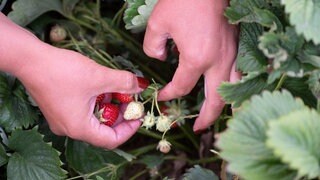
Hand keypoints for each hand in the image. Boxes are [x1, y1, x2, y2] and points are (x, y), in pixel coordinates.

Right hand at [15, 45, 141, 148]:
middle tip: (131, 99)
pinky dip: (97, 102)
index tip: (139, 115)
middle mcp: (70, 129)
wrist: (31, 59)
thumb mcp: (99, 76)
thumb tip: (140, 86)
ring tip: (119, 90)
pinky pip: (84, 112)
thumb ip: (123, 83)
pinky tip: (103, 87)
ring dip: (109, 106)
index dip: (129, 129)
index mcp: (79, 128)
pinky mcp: (59, 109)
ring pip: (94, 119)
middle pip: (103, 129)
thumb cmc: (62, 71)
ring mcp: (63, 120)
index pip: (111, 140)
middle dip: (121, 115)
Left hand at [143, 0, 239, 130]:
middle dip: (207, 117)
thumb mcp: (158, 23)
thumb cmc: (183, 0)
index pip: (181, 87)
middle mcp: (219, 61)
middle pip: (216, 100)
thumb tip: (161, 57)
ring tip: (218, 116)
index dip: (169, 95)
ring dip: (225, 106)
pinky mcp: (237, 45)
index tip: (160, 96)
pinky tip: (229, 90)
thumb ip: (153, 46)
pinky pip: (239, 74)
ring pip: (232, 89)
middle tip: (199, 127)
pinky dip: (234, 88)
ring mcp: (232, 53)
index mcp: (197, 58)